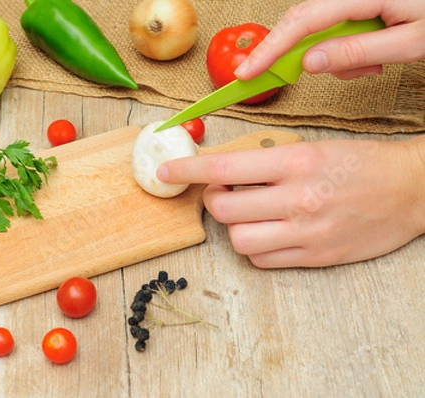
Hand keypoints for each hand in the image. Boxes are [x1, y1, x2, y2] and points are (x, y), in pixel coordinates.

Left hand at [156, 138, 424, 267]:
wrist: (411, 190)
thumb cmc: (361, 163)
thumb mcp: (312, 148)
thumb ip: (268, 163)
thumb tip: (224, 173)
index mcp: (295, 162)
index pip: (224, 168)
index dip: (188, 171)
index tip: (167, 172)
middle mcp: (297, 199)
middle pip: (224, 209)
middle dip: (212, 200)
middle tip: (221, 192)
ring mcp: (307, 232)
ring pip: (239, 240)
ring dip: (233, 226)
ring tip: (247, 214)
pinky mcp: (316, 256)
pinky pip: (263, 260)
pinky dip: (255, 247)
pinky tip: (267, 232)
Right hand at [234, 0, 424, 79]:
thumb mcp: (411, 41)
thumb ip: (357, 51)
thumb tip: (310, 63)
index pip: (302, 23)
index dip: (270, 50)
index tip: (247, 73)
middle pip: (303, 23)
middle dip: (296, 55)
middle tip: (277, 78)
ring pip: (320, 30)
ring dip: (336, 55)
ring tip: (372, 64)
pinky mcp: (360, 6)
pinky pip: (338, 28)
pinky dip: (349, 49)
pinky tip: (374, 54)